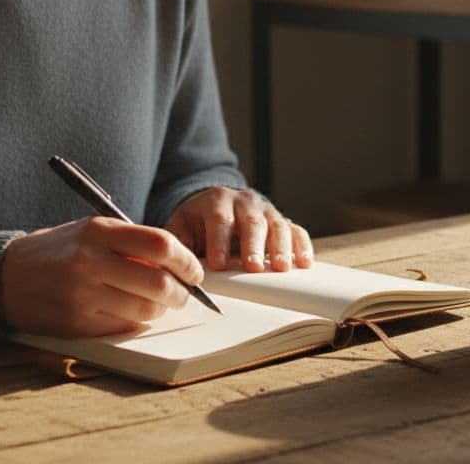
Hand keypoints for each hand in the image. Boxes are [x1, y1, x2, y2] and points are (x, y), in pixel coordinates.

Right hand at [0, 217, 202, 336]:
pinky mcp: (75, 324)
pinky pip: (123, 327)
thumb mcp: (91, 231)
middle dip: (182, 293)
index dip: (186, 260)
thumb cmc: (58, 251)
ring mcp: (81, 295)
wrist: (3, 277)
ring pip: (145, 310)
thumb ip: (131, 243)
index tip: (195, 271)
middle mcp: (90, 261)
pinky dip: (136, 322)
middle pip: (159, 283)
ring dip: (161, 311)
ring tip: (158, 305)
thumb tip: (177, 264)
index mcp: (98, 231)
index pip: (160, 244)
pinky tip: (132, 313)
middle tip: (184, 295)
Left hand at [165, 187, 312, 271]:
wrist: (216, 207)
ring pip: (277, 225)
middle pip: (252, 222)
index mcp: (216, 201)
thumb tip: (166, 267)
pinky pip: (296, 231)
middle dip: (252, 245)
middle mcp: (245, 202)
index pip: (219, 219)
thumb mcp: (180, 228)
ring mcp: (267, 211)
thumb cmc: (197, 224)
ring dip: (280, 248)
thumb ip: (176, 244)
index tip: (217, 264)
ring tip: (281, 268)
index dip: (218, 241)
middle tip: (252, 267)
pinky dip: (301, 246)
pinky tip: (303, 263)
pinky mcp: (283, 222)